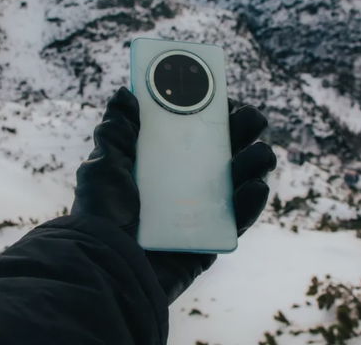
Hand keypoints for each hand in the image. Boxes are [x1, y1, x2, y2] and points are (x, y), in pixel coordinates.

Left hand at [71, 87, 275, 302]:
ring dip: (254, 163)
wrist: (105, 267)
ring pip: (237, 183)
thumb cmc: (100, 217)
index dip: (212, 116)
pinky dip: (251, 204)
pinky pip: (237, 221)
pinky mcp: (209, 242)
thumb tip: (125, 94)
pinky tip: (256, 186)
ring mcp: (198, 214)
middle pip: (222, 154)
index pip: (191, 134)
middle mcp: (182, 187)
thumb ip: (116, 132)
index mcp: (159, 165)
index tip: (225, 98)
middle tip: (252, 119)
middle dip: (241, 132)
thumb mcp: (103, 167)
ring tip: (261, 153)